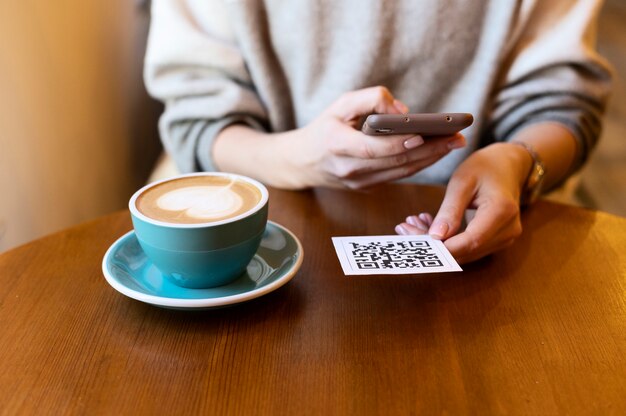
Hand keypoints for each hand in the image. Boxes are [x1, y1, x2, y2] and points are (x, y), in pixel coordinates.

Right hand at [283, 86, 465, 188]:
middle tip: (456, 137)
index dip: (399, 143)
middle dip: (429, 150)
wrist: (303, 162)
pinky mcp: (367, 187)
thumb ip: (370, 100)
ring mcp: (358, 182)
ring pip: (400, 172)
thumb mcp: (340, 104)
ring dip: (430, 159)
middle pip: (394, 162)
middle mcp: (348, 168)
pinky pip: (397, 176)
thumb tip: (403, 112)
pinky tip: (437, 152)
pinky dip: (419, 165)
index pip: (372, 148)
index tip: (425, 133)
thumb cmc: (324, 127)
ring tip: (454, 143)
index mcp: (336, 145)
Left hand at [395, 142, 532, 263]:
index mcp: (502, 211)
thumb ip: (450, 210)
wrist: (508, 166)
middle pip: (466, 250)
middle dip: (434, 245)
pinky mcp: (497, 241)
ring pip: (465, 252)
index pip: (470, 241)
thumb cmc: (485, 167)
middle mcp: (508, 230)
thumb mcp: (462, 181)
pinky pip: (469, 247)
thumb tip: (435, 237)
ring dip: (437, 243)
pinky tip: (428, 225)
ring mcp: (505, 238)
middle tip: (405, 228)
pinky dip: (447, 240)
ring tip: (413, 224)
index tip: (414, 241)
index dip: (443, 248)